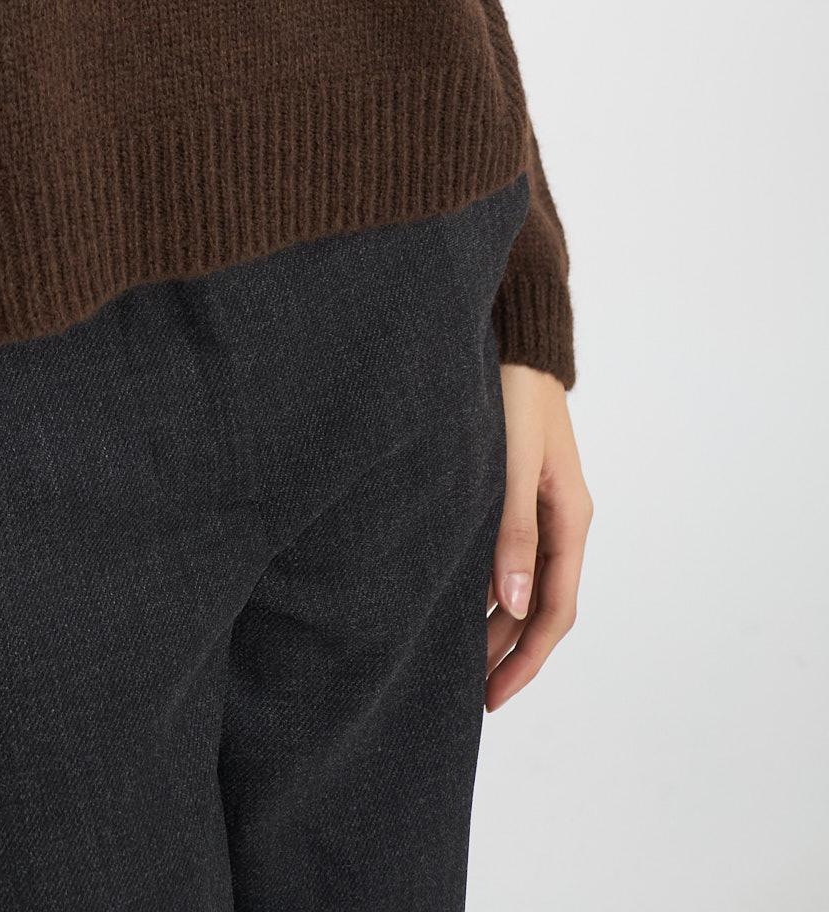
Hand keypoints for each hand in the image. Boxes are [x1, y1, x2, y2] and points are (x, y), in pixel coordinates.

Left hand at [487, 366, 592, 709]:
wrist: (514, 332)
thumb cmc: (511, 388)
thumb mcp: (513, 460)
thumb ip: (513, 527)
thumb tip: (513, 602)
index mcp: (571, 517)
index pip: (556, 611)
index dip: (525, 659)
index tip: (493, 696)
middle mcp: (561, 518)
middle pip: (541, 606)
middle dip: (508, 653)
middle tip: (468, 694)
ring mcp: (541, 504)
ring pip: (523, 583)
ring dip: (496, 624)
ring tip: (457, 659)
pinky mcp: (517, 488)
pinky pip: (510, 554)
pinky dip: (488, 585)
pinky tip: (457, 598)